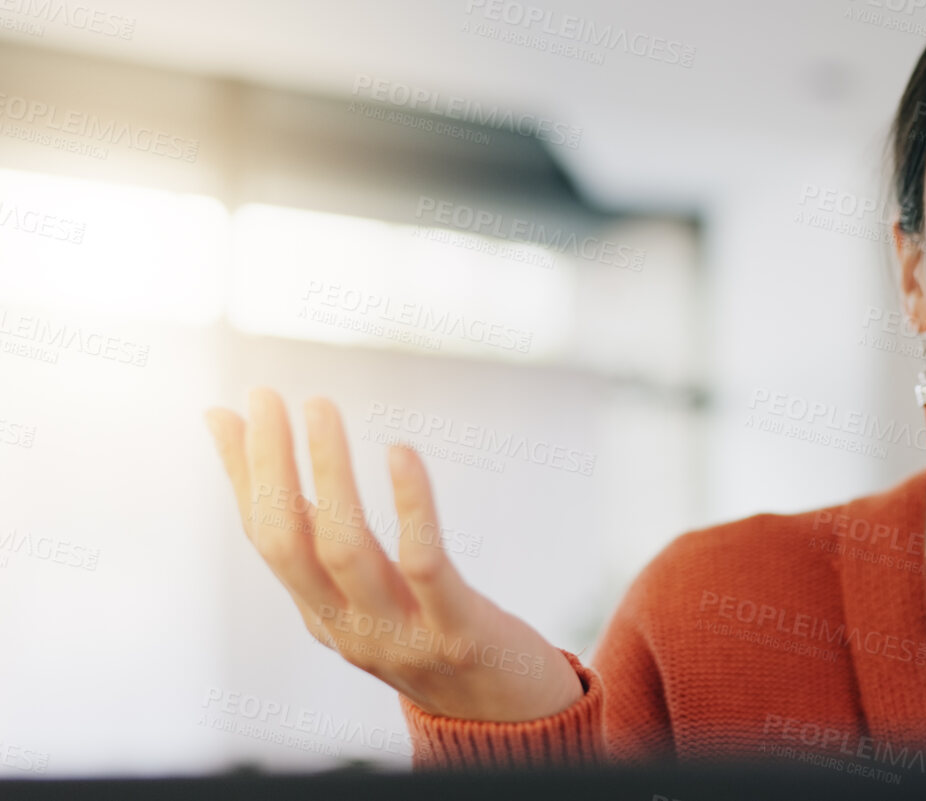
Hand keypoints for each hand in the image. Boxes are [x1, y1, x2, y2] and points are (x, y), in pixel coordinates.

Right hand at [204, 388, 583, 721]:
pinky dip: (412, 505)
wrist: (512, 718)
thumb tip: (279, 474)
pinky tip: (400, 451)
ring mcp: (399, 635)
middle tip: (266, 396)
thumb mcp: (371, 594)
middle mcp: (347, 629)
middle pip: (287, 542)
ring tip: (318, 407)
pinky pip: (425, 563)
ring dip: (326, 473)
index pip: (265, 538)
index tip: (224, 412)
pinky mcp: (458, 632)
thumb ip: (329, 541)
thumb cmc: (439, 637)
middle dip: (269, 466)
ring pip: (344, 548)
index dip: (242, 477)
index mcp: (320, 616)